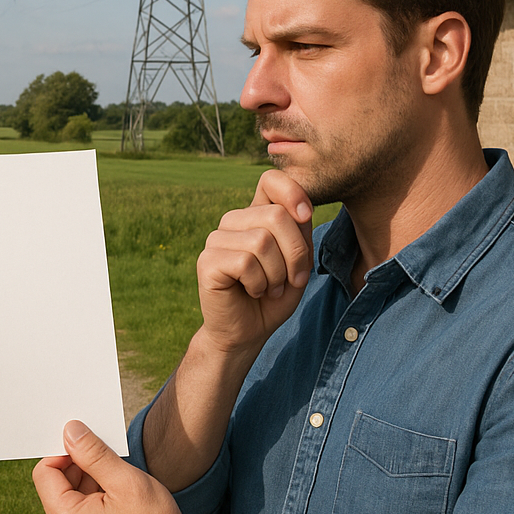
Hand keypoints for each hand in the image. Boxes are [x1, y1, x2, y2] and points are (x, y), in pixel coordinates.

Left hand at [32, 420, 196, 513]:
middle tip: (114, 462)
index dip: (65, 451)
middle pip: (58, 484)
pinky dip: (98, 501)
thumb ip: (92, 453)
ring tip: (124, 486)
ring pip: (72, 499)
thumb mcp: (125, 481)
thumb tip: (69, 431)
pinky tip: (124, 502)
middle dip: (82, 467)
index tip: (92, 444)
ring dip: (92, 483)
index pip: (45, 471)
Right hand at [195, 170, 313, 357]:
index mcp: (255, 216)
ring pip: (262, 241)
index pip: (271, 180)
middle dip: (295, 253)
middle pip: (276, 215)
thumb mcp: (298, 263)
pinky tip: (251, 291)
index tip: (306, 216)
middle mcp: (233, 222)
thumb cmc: (273, 297)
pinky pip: (245, 262)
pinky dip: (258, 283)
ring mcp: (217, 240)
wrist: (247, 332)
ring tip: (270, 287)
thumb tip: (301, 212)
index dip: (293, 192)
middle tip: (292, 279)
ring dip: (277, 274)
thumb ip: (299, 235)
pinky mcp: (207, 261)